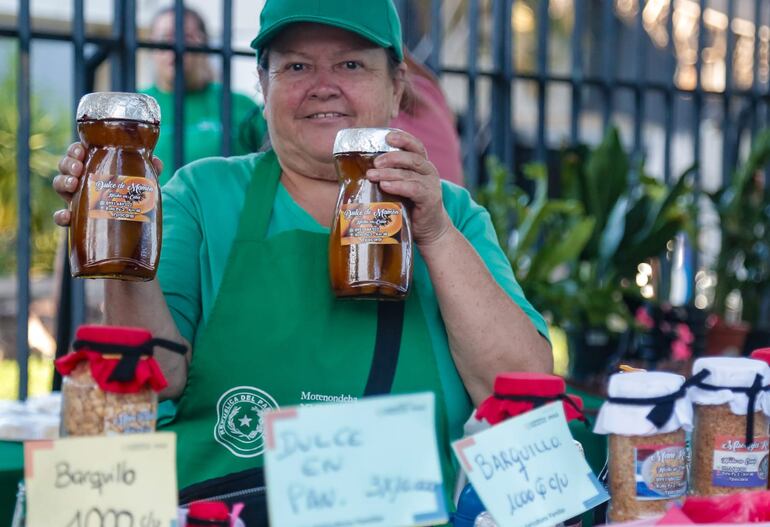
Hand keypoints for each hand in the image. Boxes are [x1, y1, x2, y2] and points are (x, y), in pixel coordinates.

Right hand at [52, 142, 162, 226]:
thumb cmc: (131, 193)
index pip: (78, 153)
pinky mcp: (76, 218)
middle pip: (66, 166)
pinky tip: (67, 216)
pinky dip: (61, 216)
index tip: (81, 151)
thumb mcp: (140, 180)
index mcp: (94, 166)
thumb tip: (156, 163)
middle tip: (78, 169)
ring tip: (73, 184)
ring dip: (63, 182)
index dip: (75, 150)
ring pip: (60, 185)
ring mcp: (76, 198)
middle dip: (68, 164)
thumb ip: (149, 169)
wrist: (132, 222)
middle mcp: (82, 180)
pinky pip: (61, 217)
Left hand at [366, 130, 450, 245]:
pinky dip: (398, 186)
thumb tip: (361, 171)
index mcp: (422, 165)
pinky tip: (385, 186)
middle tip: (374, 162)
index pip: (415, 146)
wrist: (430, 229)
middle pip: (412, 158)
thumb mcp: (403, 187)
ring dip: (388, 173)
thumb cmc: (411, 206)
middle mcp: (429, 172)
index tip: (387, 137)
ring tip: (372, 175)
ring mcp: (431, 185)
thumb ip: (390, 176)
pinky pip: (414, 189)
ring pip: (409, 174)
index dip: (403, 139)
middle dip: (391, 158)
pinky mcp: (430, 199)